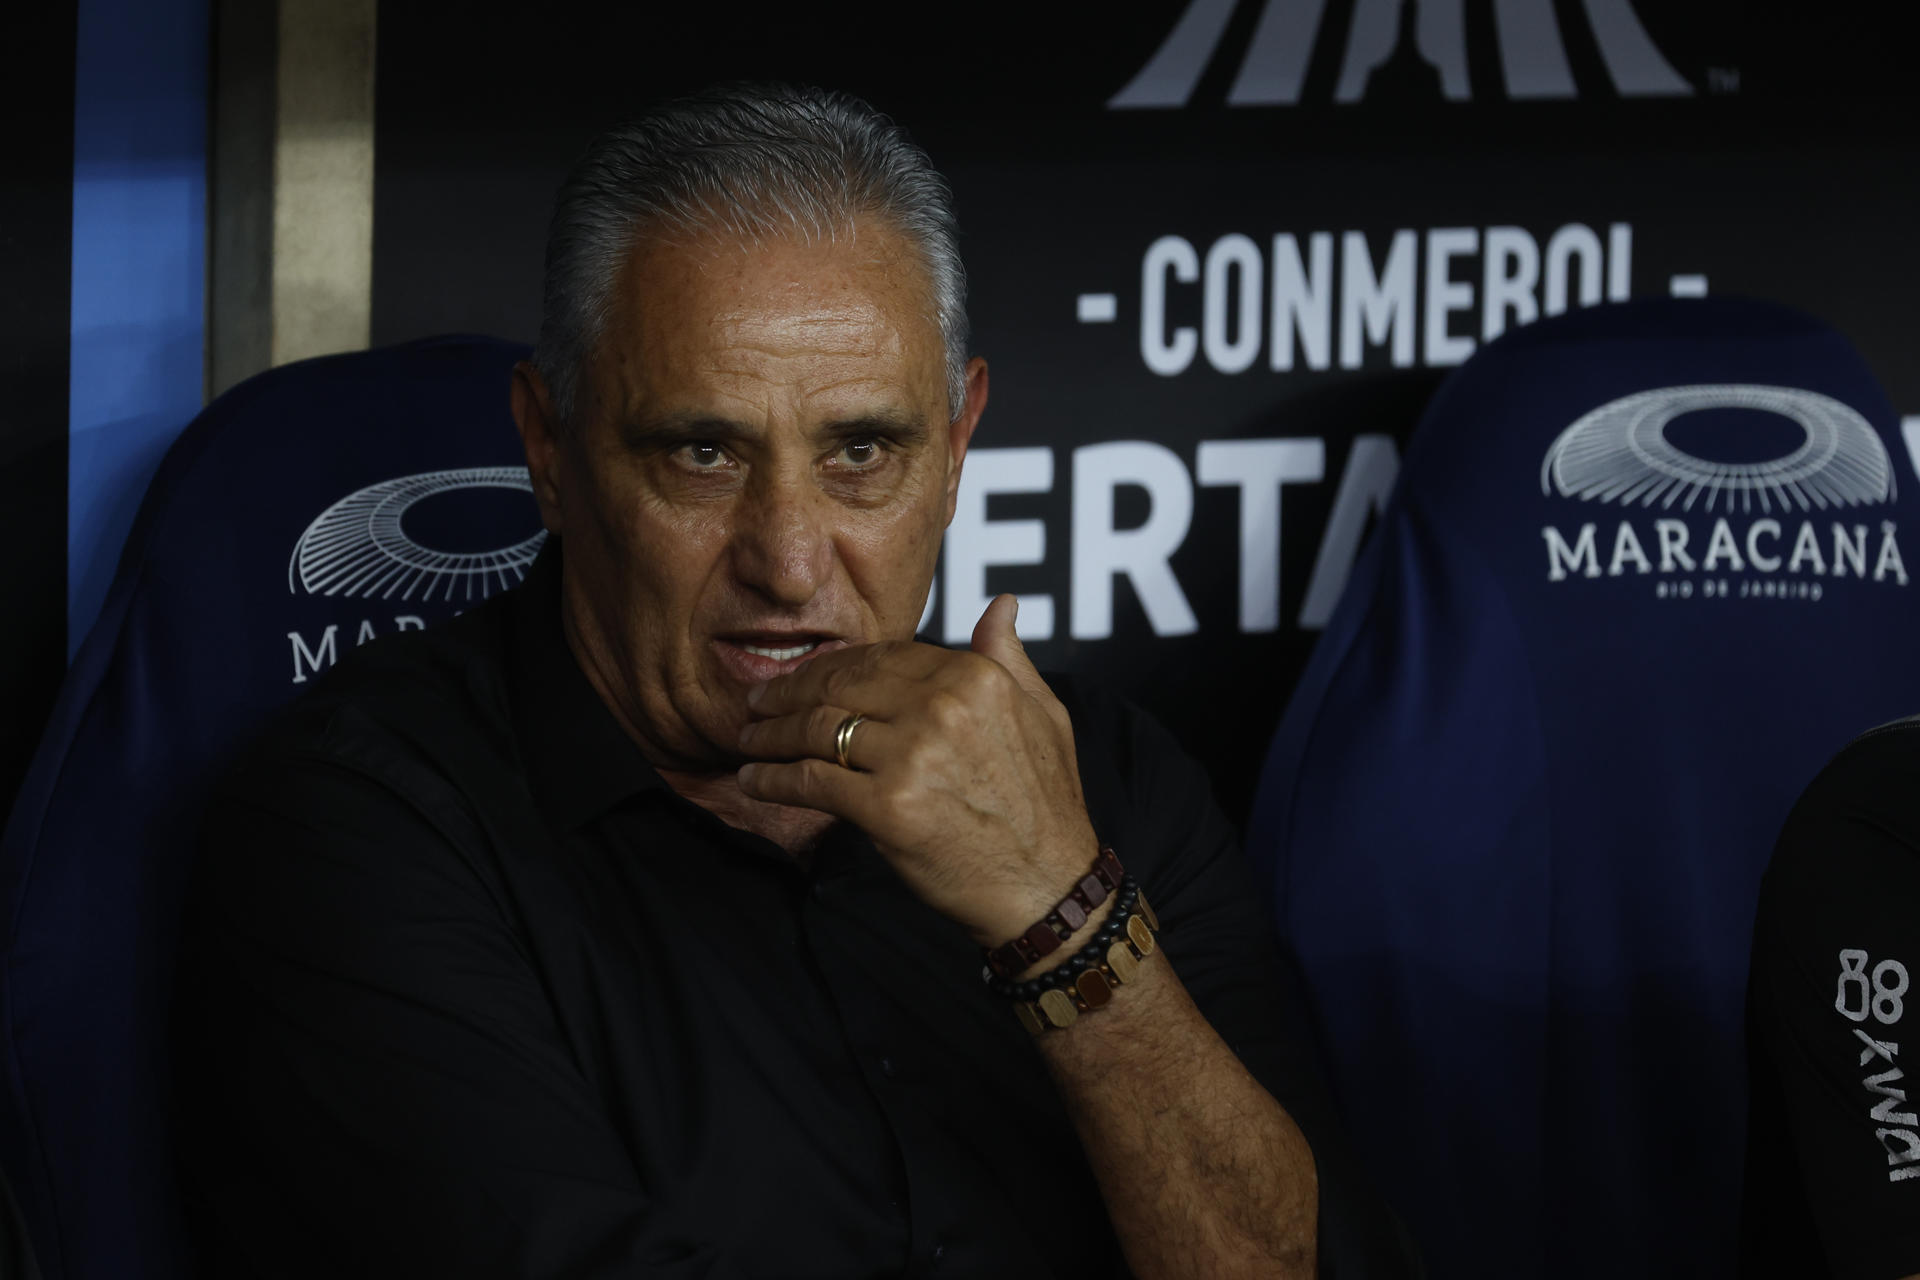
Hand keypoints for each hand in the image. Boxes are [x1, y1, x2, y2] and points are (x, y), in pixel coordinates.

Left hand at [735, 595, 1099, 946]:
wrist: (1047, 888)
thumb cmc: (1046, 806)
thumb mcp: (1043, 714)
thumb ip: (1007, 656)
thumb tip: (998, 605)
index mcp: (974, 677)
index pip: (882, 658)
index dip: (832, 666)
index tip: (804, 676)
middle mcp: (940, 707)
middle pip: (840, 687)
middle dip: (788, 693)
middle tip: (756, 702)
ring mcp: (912, 757)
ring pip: (817, 730)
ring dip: (770, 735)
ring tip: (748, 739)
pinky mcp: (887, 808)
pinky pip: (811, 782)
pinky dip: (772, 779)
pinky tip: (753, 779)